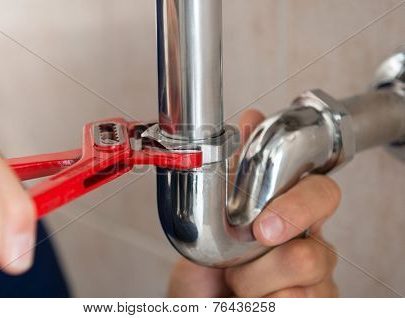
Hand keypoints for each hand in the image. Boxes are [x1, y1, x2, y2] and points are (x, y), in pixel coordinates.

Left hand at [168, 110, 339, 297]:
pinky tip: (253, 299)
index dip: (299, 207)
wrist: (200, 300)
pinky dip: (265, 305)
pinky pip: (299, 306)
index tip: (263, 228)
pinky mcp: (314, 304)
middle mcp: (310, 243)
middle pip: (316, 253)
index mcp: (290, 212)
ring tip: (237, 284)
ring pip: (303, 286)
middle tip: (236, 268)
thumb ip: (234, 172)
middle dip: (266, 265)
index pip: (321, 194)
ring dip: (255, 288)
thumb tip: (250, 119)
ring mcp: (315, 280)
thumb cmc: (208, 260)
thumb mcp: (211, 214)